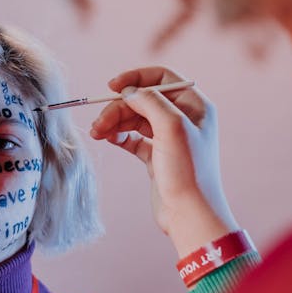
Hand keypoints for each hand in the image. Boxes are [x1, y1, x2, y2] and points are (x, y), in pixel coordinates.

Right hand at [90, 66, 238, 257]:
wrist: (190, 213)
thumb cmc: (188, 171)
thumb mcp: (171, 127)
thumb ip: (150, 102)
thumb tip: (128, 91)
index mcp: (195, 106)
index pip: (162, 79)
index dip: (136, 79)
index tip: (113, 87)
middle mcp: (183, 119)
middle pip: (143, 100)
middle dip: (118, 107)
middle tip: (98, 122)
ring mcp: (169, 139)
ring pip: (135, 120)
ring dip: (114, 122)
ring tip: (96, 133)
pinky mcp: (156, 158)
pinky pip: (133, 139)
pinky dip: (119, 136)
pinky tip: (107, 139)